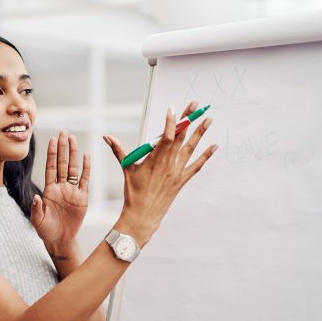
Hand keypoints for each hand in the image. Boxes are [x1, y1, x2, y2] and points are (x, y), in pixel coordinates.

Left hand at [31, 130, 90, 245]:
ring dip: (73, 153)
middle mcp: (61, 187)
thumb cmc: (46, 230)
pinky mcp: (82, 198)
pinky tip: (86, 156)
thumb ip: (36, 209)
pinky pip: (85, 180)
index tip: (52, 139)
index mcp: (49, 190)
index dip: (52, 153)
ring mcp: (72, 191)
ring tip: (73, 139)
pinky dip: (86, 168)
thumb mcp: (37, 220)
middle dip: (63, 147)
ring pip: (73, 168)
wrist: (60, 240)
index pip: (51, 167)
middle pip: (62, 163)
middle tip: (63, 132)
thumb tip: (36, 198)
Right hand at [104, 101, 215, 245]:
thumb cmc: (133, 192)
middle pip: (180, 137)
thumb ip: (118, 150)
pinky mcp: (182, 180)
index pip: (165, 137)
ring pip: (191, 148)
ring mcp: (176, 172)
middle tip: (196, 105)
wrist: (143, 215)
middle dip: (188, 119)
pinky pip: (196, 166)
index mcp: (154, 159)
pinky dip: (206, 156)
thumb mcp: (126, 169)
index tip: (173, 109)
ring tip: (209, 119)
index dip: (170, 122)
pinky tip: (214, 146)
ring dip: (200, 133)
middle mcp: (168, 164)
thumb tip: (106, 137)